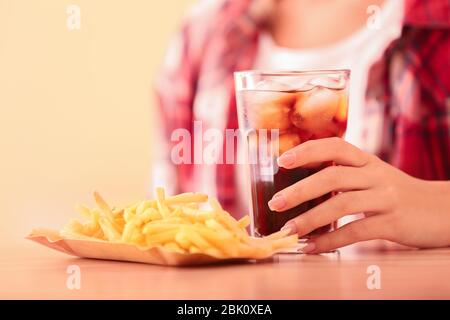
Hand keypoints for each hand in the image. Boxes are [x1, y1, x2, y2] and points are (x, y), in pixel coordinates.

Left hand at [268, 137, 449, 252]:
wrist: (444, 211)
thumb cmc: (399, 196)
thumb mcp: (375, 178)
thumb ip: (347, 177)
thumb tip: (307, 188)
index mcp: (368, 161)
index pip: (334, 146)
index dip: (307, 150)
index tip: (282, 160)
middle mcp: (376, 175)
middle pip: (332, 176)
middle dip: (300, 189)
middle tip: (276, 202)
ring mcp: (386, 197)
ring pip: (341, 203)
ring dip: (310, 219)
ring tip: (289, 230)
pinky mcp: (394, 222)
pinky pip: (356, 231)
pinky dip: (330, 241)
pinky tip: (312, 247)